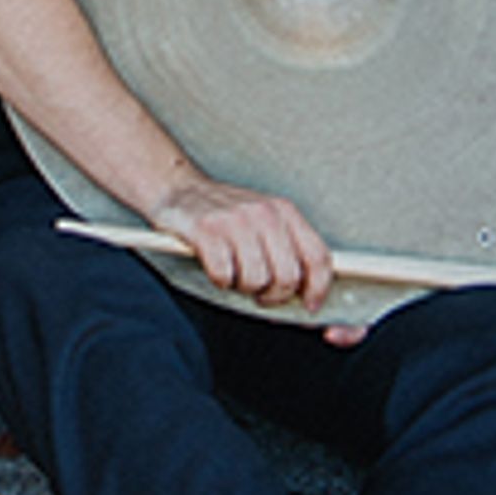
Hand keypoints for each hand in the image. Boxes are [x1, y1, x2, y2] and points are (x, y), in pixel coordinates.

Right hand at [152, 170, 333, 314]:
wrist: (178, 188)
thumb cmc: (226, 216)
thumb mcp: (265, 223)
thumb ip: (289, 254)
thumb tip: (309, 303)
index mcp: (284, 211)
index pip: (317, 256)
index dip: (318, 289)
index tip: (309, 306)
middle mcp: (263, 212)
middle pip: (287, 276)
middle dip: (273, 295)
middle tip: (258, 291)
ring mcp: (234, 220)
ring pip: (256, 279)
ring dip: (243, 287)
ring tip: (234, 273)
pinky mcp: (206, 229)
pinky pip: (223, 274)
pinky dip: (219, 280)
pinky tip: (216, 268)